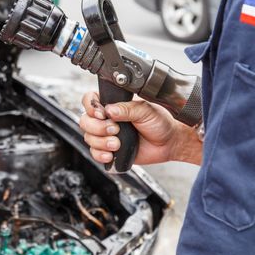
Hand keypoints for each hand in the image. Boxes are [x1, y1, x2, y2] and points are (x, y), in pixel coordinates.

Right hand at [79, 92, 201, 165]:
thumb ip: (127, 108)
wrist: (169, 143)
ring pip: (88, 138)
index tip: (101, 114)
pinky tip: (111, 154)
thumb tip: (109, 110)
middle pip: (85, 121)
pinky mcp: (109, 150)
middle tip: (115, 130)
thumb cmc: (160, 123)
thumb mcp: (145, 110)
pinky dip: (100, 154)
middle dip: (98, 128)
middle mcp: (106, 119)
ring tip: (117, 144)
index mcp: (112, 105)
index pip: (89, 100)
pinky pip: (94, 153)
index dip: (91, 107)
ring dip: (101, 142)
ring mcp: (106, 135)